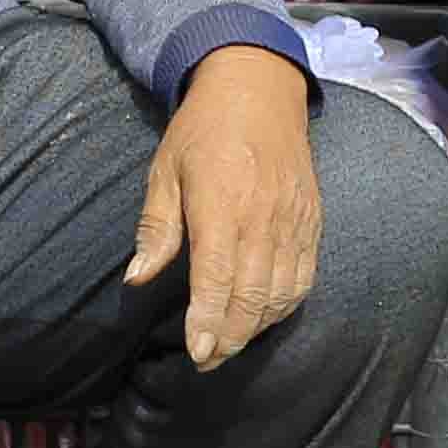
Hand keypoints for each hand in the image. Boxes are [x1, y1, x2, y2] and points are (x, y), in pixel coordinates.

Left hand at [127, 49, 321, 370]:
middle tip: (207, 360)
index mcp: (221, 203)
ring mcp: (293, 219)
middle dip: (229, 336)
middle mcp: (262, 216)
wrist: (258, 88)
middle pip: (252, 295)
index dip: (208, 322)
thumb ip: (155, 229)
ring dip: (256, 326)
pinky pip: (304, 276)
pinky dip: (285, 304)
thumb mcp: (165, 171)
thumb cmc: (203, 130)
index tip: (197, 354)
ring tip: (229, 343)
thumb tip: (136, 279)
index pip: (216, 278)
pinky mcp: (311, 220)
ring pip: (281, 293)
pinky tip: (263, 316)